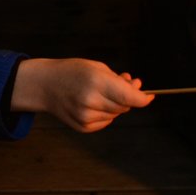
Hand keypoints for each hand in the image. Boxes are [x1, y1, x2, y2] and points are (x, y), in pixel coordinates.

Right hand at [11, 58, 153, 132]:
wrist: (45, 85)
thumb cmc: (72, 72)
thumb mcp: (97, 67)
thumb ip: (119, 79)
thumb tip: (138, 89)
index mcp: (96, 82)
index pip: (130, 97)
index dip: (143, 98)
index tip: (150, 96)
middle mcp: (91, 101)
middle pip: (125, 106)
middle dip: (128, 97)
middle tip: (124, 84)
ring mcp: (86, 116)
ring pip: (116, 115)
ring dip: (115, 105)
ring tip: (100, 92)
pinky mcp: (83, 127)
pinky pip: (105, 122)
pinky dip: (105, 114)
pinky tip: (92, 103)